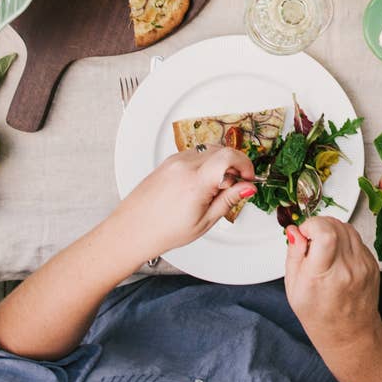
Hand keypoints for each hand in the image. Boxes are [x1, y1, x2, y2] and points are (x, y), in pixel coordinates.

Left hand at [107, 147, 255, 264]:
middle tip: (235, 186)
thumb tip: (247, 187)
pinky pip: (194, 154)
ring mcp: (174, 161)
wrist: (132, 229)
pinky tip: (201, 184)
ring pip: (208, 150)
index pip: (229, 156)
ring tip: (214, 189)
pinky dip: (204, 163)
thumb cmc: (163, 231)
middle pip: (221, 150)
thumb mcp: (204, 222)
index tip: (249, 177)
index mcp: (195, 181)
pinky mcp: (167, 162)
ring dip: (219, 163)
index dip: (245, 164)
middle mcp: (184, 165)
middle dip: (234, 165)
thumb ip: (228, 200)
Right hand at [284, 217, 381, 350]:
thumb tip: (295, 230)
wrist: (350, 334)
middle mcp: (347, 268)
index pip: (325, 233)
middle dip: (319, 225)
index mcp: (324, 276)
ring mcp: (363, 265)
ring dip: (331, 229)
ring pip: (347, 227)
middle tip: (311, 241)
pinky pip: (356, 239)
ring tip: (323, 248)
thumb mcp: (294, 288)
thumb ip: (293, 254)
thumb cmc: (319, 316)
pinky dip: (343, 240)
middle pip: (335, 225)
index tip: (304, 234)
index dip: (311, 225)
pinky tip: (336, 256)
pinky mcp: (372, 264)